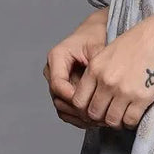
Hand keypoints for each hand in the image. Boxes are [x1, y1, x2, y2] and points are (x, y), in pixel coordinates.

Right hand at [43, 8, 108, 128]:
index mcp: (56, 57)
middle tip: (98, 117)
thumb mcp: (97, 46)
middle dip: (78, 109)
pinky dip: (79, 117)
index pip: (58, 84)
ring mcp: (56, 82)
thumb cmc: (94, 36)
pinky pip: (66, 110)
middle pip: (59, 98)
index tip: (92, 103)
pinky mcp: (62, 91)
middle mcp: (52, 71)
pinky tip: (95, 121)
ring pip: (62, 107)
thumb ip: (96, 63)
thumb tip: (101, 82)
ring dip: (79, 116)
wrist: (93, 32)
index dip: (73, 97)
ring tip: (99, 121)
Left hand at [70, 7, 153, 130]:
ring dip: (116, 121)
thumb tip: (98, 89)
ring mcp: (123, 91)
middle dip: (101, 117)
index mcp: (95, 67)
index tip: (96, 108)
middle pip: (93, 113)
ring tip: (123, 115)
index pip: (78, 100)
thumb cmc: (143, 37)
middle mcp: (106, 81)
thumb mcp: (112, 49)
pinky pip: (129, 121)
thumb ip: (101, 69)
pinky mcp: (141, 98)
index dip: (85, 109)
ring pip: (111, 120)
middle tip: (110, 114)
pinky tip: (135, 114)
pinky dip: (131, 121)